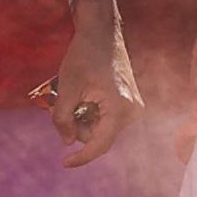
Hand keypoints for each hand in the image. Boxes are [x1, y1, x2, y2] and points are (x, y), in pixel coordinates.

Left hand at [44, 0, 137, 167]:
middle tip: (67, 104)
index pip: (100, 145)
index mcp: (120, 109)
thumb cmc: (84, 56)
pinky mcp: (130, 104)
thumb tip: (66, 142)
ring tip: (77, 95)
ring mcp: (133, 108)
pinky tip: (86, 95)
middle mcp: (132, 111)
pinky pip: (107, 120)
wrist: (102, 33)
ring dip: (84, 119)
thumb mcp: (67, 88)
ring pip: (101, 129)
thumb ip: (63, 118)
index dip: (81, 157)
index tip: (64, 163)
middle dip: (79, 127)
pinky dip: (92, 114)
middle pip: (99, 137)